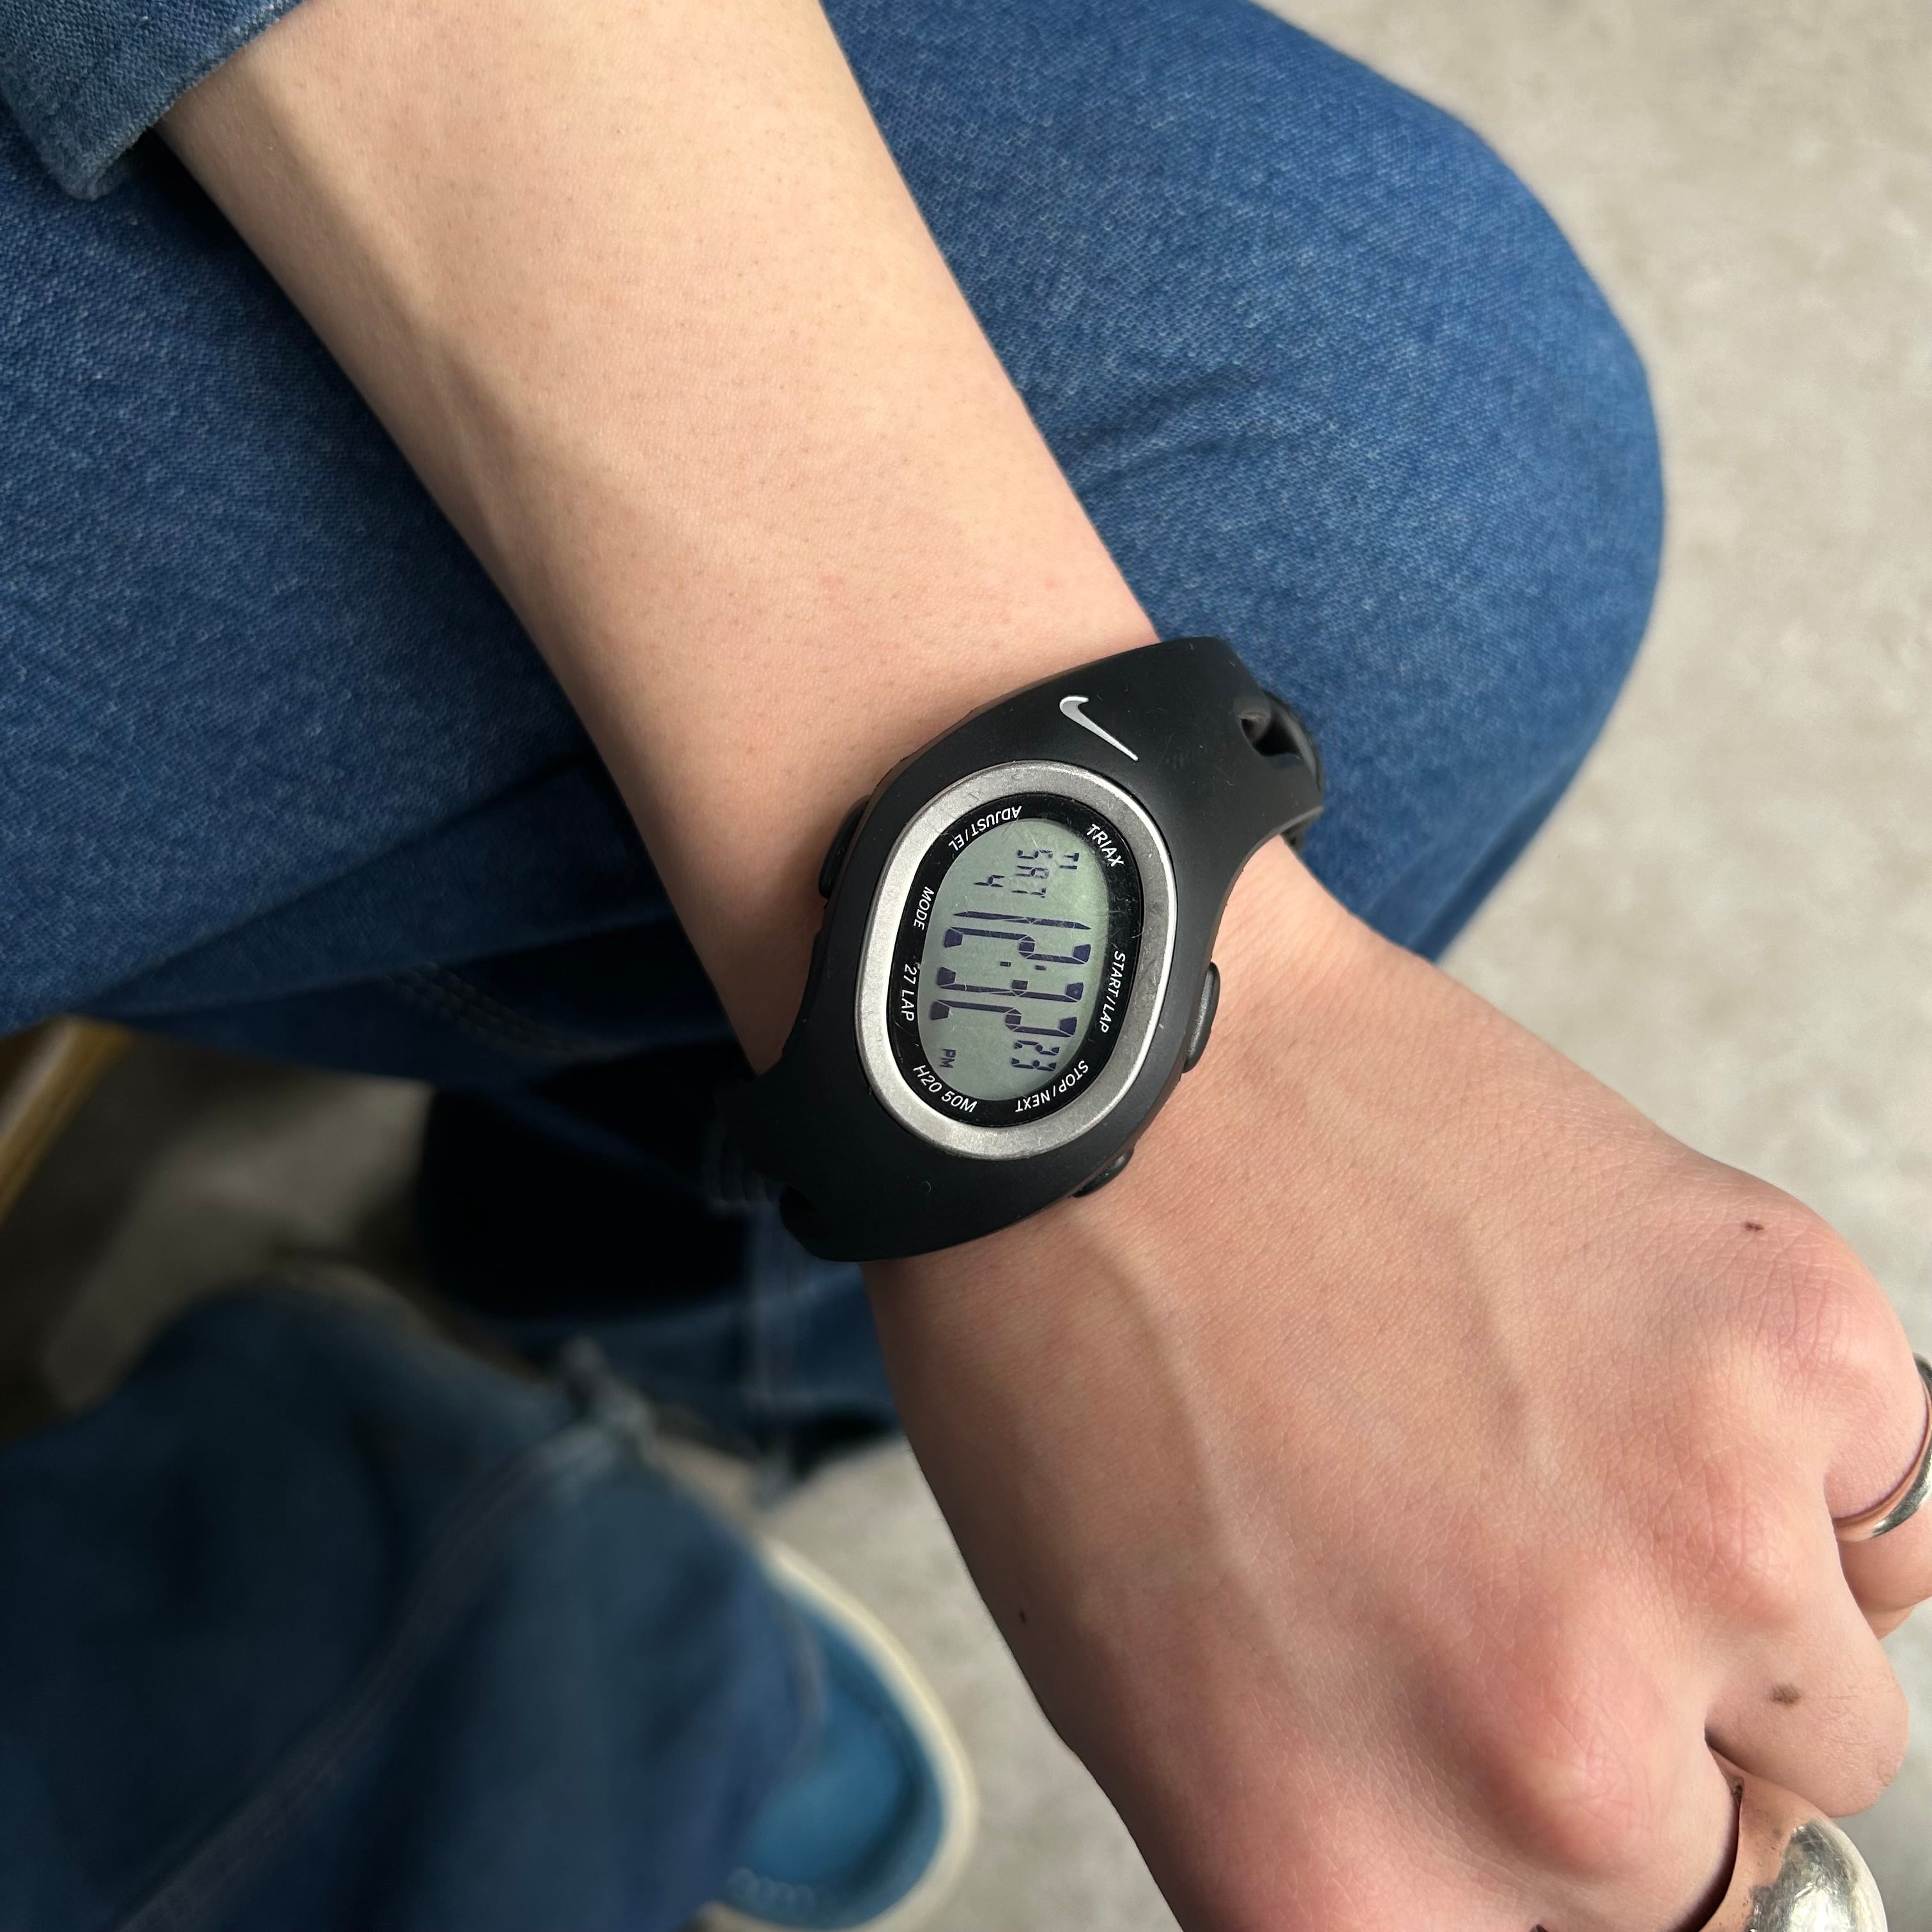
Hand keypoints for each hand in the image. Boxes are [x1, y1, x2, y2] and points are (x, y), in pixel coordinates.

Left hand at [871, 836, 1931, 1931]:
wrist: (1105, 1070)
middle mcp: (1552, 1764)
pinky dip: (1784, 1447)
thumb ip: (1385, 1842)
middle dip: (1645, 1746)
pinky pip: (1881, 1496)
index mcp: (1348, 1883)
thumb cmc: (1080, 1361)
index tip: (1544, 1790)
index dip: (1566, 1876)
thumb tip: (1545, 1881)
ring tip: (1555, 1436)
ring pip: (1830, 1696)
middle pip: (1735, 1866)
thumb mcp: (1160, 1699)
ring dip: (1725, 1594)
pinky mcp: (1793, 1350)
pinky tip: (1620, 1347)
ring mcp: (1697, 1547)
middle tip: (1513, 1571)